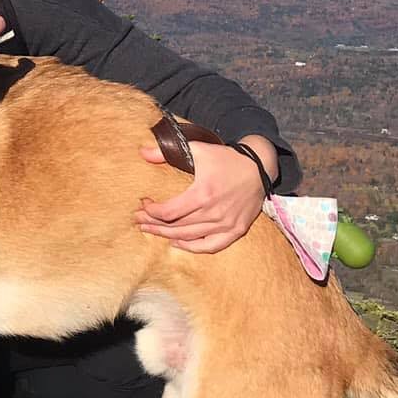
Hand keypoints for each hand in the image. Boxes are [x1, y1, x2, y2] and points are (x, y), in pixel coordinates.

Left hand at [134, 140, 267, 252]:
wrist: (259, 167)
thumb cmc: (226, 158)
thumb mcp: (197, 149)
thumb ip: (166, 152)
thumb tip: (142, 152)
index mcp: (203, 194)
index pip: (168, 212)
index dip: (151, 212)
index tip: (143, 206)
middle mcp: (214, 213)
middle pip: (175, 226)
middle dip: (153, 224)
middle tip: (139, 221)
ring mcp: (226, 224)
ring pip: (189, 237)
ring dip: (167, 236)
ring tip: (151, 230)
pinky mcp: (236, 230)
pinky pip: (211, 246)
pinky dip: (192, 247)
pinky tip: (177, 243)